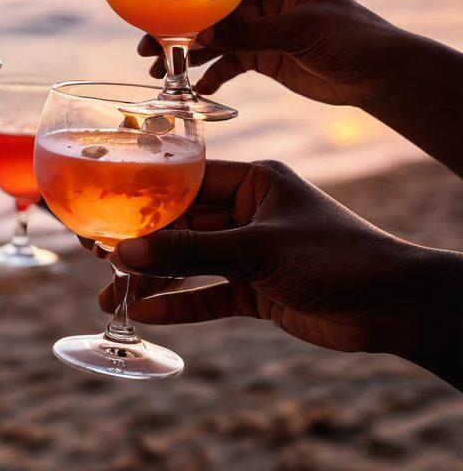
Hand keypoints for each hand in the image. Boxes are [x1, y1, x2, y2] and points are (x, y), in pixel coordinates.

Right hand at [98, 160, 462, 387]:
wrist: (395, 306)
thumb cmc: (336, 257)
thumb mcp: (258, 248)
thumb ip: (191, 252)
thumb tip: (128, 252)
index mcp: (252, 181)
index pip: (186, 180)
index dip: (143, 194)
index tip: (104, 207)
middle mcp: (247, 212)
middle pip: (181, 224)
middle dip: (141, 243)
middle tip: (98, 255)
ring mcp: (251, 252)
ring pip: (189, 263)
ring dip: (154, 280)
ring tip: (111, 297)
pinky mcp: (257, 289)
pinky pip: (209, 295)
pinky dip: (181, 304)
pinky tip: (148, 313)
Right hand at [139, 0, 400, 106]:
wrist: (381, 75)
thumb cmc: (353, 37)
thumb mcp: (301, 30)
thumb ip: (250, 34)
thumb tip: (201, 40)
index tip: (158, 5)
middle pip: (209, 8)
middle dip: (178, 27)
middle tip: (147, 44)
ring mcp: (260, 26)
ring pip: (213, 37)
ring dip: (187, 53)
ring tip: (159, 70)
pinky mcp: (262, 53)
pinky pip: (227, 61)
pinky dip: (211, 73)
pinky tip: (195, 87)